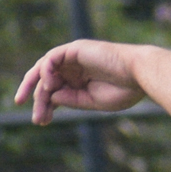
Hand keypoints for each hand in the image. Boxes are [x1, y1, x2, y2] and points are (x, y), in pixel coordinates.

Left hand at [14, 40, 145, 123]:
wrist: (140, 74)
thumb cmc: (124, 89)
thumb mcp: (93, 101)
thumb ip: (71, 99)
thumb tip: (50, 97)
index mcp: (80, 81)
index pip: (55, 91)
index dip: (46, 106)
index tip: (43, 121)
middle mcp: (74, 68)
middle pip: (46, 82)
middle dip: (38, 100)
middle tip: (36, 119)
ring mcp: (72, 58)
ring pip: (44, 69)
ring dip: (34, 86)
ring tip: (31, 102)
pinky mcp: (74, 49)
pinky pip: (51, 58)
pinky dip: (46, 71)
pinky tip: (49, 86)